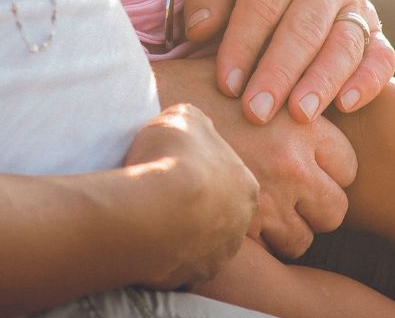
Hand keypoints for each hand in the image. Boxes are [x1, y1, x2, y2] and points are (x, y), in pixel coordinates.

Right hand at [121, 103, 258, 289]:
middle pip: (223, 215)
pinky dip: (167, 254)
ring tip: (154, 217)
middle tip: (169, 195)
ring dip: (185, 233)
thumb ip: (197, 124)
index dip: (206, 174)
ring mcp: (219, 254)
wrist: (150, 211)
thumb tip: (197, 128)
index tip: (182, 170)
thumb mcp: (184, 117)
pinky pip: (181, 264)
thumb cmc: (172, 159)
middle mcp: (241, 224)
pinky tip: (148, 237)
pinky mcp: (194, 276)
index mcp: (246, 185)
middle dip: (200, 208)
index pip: (232, 180)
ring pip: (205, 243)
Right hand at [154, 58, 356, 260]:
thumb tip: (268, 63)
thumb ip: (260, 76)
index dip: (327, 169)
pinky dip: (254, 245)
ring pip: (303, 239)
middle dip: (315, 208)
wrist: (129, 123)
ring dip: (286, 232)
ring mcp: (269, 204)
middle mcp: (293, 167)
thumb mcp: (227, 65)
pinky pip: (266, 255)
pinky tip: (229, 224)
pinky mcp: (240, 233)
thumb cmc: (173, 88)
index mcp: (299, 124)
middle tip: (287, 199)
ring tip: (258, 217)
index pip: (348, 164)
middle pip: (335, 209)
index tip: (304, 168)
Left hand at [179, 0, 394, 124]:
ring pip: (345, 44)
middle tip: (256, 112)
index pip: (263, 3)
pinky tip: (346, 105)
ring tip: (299, 115)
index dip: (243, 46)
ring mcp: (357, 0)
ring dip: (322, 82)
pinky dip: (368, 80)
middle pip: (305, 27)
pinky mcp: (376, 29)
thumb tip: (201, 29)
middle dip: (279, 73)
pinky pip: (382, 56)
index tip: (226, 85)